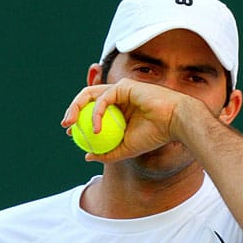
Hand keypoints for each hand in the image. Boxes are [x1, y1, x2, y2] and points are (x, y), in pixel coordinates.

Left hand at [61, 78, 190, 161]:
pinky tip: (96, 128)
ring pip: (90, 94)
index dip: (78, 120)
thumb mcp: (127, 149)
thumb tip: (87, 157)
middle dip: (72, 111)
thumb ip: (107, 152)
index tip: (71, 134)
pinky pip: (103, 99)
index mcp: (119, 109)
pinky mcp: (124, 86)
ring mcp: (120, 89)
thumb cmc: (156, 135)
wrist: (175, 123)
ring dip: (75, 107)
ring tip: (71, 124)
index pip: (92, 110)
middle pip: (87, 99)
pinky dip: (97, 114)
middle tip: (66, 127)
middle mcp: (118, 97)